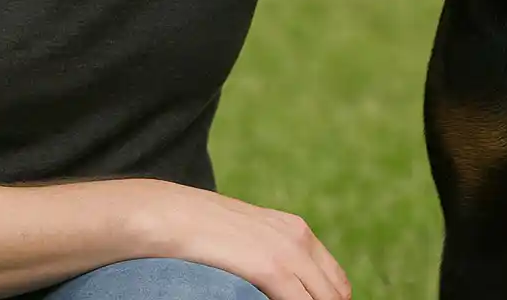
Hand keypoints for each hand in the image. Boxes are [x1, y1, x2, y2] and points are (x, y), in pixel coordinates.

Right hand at [134, 180, 351, 299]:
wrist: (170, 215)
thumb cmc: (198, 231)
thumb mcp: (246, 239)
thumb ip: (269, 255)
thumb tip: (277, 281)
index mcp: (297, 231)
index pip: (336, 281)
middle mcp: (300, 238)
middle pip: (336, 294)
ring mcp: (288, 252)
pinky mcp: (272, 268)